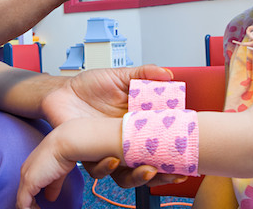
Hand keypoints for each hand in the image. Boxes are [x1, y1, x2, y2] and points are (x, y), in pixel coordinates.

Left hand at [17, 125, 76, 208]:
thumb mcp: (57, 173)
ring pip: (22, 202)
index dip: (32, 201)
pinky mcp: (29, 182)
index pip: (26, 189)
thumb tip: (51, 198)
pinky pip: (24, 205)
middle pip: (22, 196)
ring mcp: (26, 177)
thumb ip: (53, 186)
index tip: (39, 207)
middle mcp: (25, 172)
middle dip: (30, 207)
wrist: (65, 143)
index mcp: (30, 167)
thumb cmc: (64, 152)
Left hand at [41, 65, 186, 187]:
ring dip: (137, 177)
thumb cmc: (91, 86)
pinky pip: (98, 169)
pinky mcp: (88, 155)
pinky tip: (111, 160)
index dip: (176, 154)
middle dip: (163, 174)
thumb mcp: (120, 76)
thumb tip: (168, 74)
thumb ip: (143, 74)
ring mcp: (108, 151)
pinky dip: (105, 167)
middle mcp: (125, 143)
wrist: (62, 91)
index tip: (190, 156)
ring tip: (146, 169)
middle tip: (174, 172)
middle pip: (149, 166)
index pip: (161, 145)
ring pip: (126, 175)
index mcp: (138, 126)